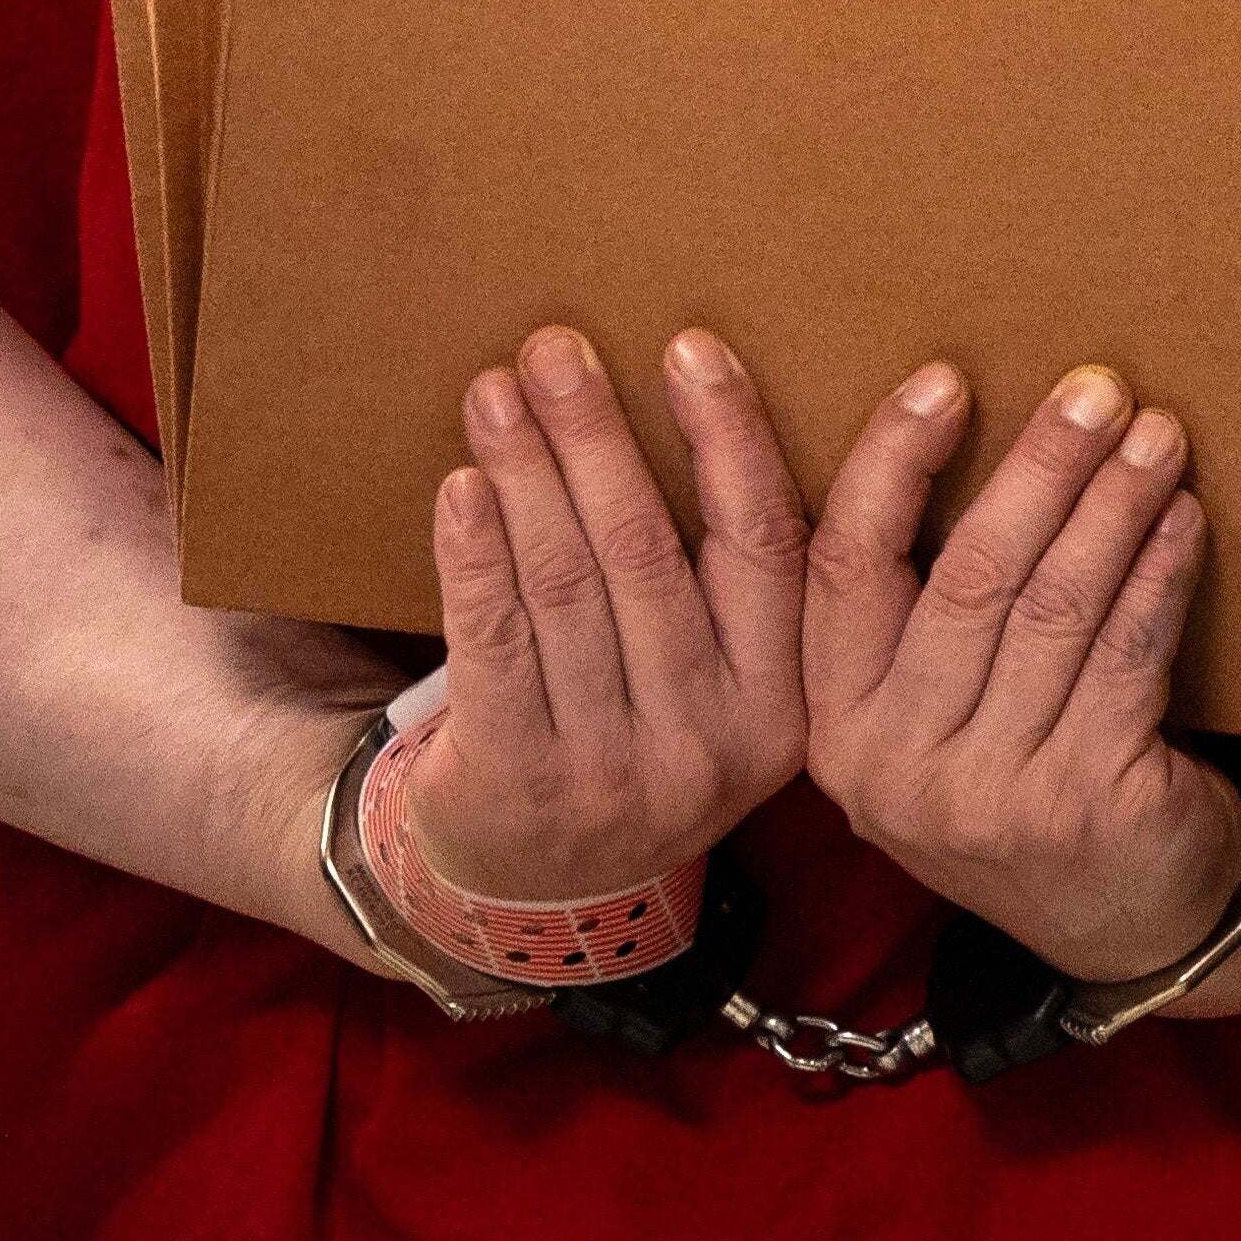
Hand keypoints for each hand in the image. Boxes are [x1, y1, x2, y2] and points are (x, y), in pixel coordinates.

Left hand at [392, 325, 808, 902]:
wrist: (533, 895)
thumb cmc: (632, 738)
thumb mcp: (717, 688)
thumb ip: (729, 584)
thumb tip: (702, 392)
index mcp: (779, 703)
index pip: (768, 544)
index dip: (731, 438)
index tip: (691, 345)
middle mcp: (707, 741)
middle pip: (649, 551)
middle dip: (596, 434)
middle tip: (555, 346)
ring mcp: (612, 769)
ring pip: (568, 584)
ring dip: (527, 472)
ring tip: (496, 391)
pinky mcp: (518, 779)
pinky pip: (494, 641)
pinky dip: (476, 555)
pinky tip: (462, 486)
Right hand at [802, 360, 1240, 980]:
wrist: (1128, 923)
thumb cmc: (1021, 776)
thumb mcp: (927, 719)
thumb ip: (911, 615)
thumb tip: (946, 419)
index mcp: (835, 726)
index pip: (840, 566)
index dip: (889, 461)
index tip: (944, 377)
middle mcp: (896, 768)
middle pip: (968, 575)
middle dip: (1041, 466)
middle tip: (1095, 387)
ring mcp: (993, 795)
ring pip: (1056, 605)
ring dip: (1114, 504)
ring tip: (1155, 435)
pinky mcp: (1089, 802)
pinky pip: (1128, 652)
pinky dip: (1159, 571)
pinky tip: (1183, 517)